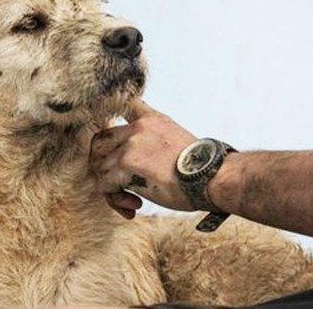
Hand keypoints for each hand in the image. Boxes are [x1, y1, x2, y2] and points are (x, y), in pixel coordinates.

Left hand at [89, 100, 196, 217]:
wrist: (213, 177)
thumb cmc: (200, 170)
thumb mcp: (177, 143)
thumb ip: (153, 144)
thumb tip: (137, 163)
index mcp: (153, 120)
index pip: (123, 106)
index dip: (113, 123)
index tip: (111, 145)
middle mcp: (138, 127)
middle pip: (99, 142)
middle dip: (102, 167)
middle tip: (118, 186)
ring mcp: (130, 144)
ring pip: (100, 168)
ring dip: (112, 190)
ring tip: (130, 202)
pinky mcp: (125, 163)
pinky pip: (104, 184)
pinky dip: (115, 200)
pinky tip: (134, 206)